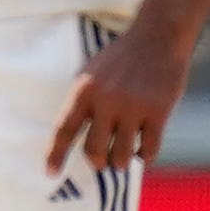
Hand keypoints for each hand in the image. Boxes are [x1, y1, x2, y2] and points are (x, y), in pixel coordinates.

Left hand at [46, 14, 194, 171]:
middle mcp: (106, 100)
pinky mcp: (158, 111)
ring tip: (123, 157)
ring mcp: (133, 106)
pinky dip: (144, 155)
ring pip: (121, 156)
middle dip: (98, 161)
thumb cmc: (122, 58)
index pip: (64, 129)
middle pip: (94, 151)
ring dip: (120, 162)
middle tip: (102, 162)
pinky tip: (143, 149)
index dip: (55, 154)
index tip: (50, 174)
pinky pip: (148, 150)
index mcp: (84, 90)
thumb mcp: (92, 72)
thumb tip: (71, 139)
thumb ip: (83, 102)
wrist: (158, 36)